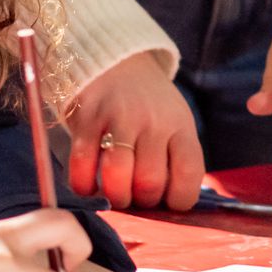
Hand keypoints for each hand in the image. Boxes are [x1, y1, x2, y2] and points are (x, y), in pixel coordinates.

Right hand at [64, 53, 204, 209]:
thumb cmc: (149, 105)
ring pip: (117, 177)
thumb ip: (176, 159)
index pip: (188, 174)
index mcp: (180, 125)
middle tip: (136, 197)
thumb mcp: (175, 123)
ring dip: (115, 197)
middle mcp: (153, 121)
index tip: (167, 201)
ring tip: (115, 194)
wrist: (116, 62)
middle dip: (142, 202)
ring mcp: (119, 118)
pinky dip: (83, 185)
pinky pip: (82, 165)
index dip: (178, 200)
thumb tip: (171, 209)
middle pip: (150, 182)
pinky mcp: (87, 118)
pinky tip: (88, 186)